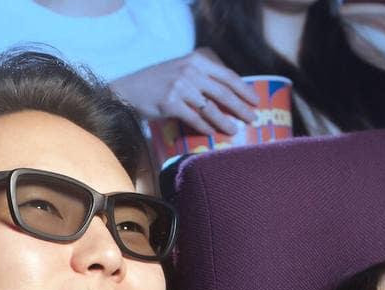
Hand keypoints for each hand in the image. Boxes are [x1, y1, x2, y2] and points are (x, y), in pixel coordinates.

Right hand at [109, 49, 257, 134]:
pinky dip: (205, 127)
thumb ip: (202, 76)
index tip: (255, 100)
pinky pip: (194, 118)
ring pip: (210, 108)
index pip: (227, 75)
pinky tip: (213, 133)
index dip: (244, 89)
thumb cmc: (157, 82)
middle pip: (223, 92)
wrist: (129, 89)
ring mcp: (180, 87)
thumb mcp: (181, 69)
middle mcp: (190, 71)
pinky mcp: (170, 103)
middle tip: (252, 118)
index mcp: (196, 60)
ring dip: (225, 121)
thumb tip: (227, 94)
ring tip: (235, 130)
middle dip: (241, 107)